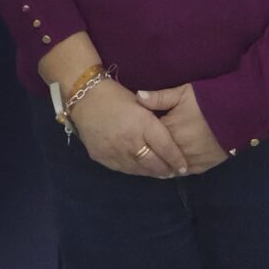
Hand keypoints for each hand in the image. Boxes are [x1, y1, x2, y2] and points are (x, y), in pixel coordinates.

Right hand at [70, 81, 186, 178]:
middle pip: (154, 163)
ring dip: (151, 172)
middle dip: (166, 170)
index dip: (177, 159)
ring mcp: (114, 151)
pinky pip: (123, 169)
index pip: (166, 148)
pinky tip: (139, 168)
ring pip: (139, 169)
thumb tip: (170, 139)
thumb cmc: (116, 96)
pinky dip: (134, 170)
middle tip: (173, 172)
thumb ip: (155, 122)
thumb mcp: (141, 103)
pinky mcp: (102, 157)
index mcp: (143, 123)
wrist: (84, 97)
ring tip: (159, 172)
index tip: (184, 166)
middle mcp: (130, 140)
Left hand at [138, 85, 230, 174]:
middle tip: (145, 146)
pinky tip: (171, 163)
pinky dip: (175, 167)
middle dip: (151, 149)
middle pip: (156, 153)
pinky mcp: (200, 168)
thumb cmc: (207, 101)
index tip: (139, 132)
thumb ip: (159, 97)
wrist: (237, 115)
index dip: (144, 134)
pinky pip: (182, 171)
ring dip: (163, 161)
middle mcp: (176, 149)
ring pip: (167, 165)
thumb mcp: (182, 94)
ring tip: (157, 156)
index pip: (147, 137)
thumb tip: (138, 96)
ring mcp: (188, 161)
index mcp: (167, 130)